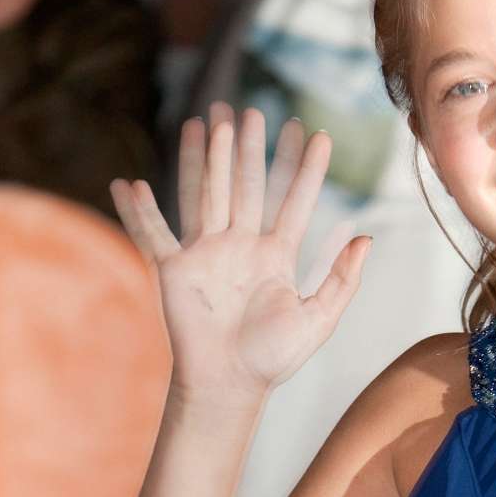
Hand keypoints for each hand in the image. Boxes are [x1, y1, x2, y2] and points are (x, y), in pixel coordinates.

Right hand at [109, 106, 372, 404]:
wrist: (232, 385)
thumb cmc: (275, 358)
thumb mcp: (320, 318)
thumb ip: (342, 279)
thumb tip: (367, 238)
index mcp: (277, 255)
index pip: (294, 201)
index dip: (305, 169)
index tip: (315, 134)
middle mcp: (241, 246)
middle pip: (246, 185)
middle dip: (249, 149)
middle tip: (252, 111)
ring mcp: (207, 254)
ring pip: (206, 193)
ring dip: (205, 158)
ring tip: (209, 120)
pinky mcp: (175, 271)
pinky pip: (153, 235)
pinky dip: (139, 212)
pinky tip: (128, 184)